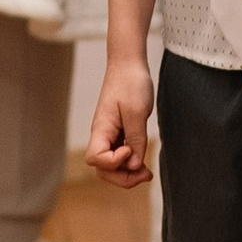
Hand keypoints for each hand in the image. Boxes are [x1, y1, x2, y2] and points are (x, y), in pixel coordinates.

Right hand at [87, 51, 153, 186]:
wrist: (129, 64)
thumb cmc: (130, 83)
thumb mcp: (137, 112)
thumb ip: (136, 140)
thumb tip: (135, 165)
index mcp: (100, 129)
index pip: (95, 158)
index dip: (113, 162)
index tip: (130, 149)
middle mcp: (102, 135)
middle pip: (103, 169)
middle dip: (123, 177)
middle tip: (145, 174)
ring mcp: (109, 135)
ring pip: (112, 166)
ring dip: (128, 173)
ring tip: (146, 173)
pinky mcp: (118, 133)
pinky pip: (121, 155)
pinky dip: (132, 163)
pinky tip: (144, 163)